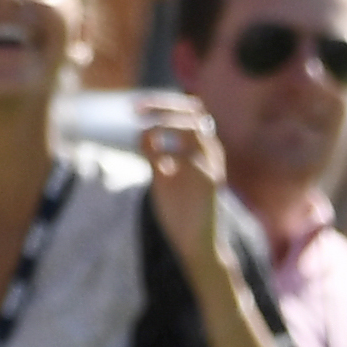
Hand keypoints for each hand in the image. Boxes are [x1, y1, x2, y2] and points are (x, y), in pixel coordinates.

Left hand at [130, 93, 237, 270]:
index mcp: (201, 150)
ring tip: (144, 128)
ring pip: (192, 128)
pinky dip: (164, 152)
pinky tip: (155, 165)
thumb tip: (144, 133)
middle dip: (162, 106)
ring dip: (165, 123)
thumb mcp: (164, 175)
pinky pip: (185, 155)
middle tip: (135, 108)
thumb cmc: (179, 210)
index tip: (137, 106)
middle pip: (192, 113)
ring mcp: (211, 166)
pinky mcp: (208, 182)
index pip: (189, 113)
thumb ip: (157, 153)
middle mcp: (210, 154)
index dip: (163, 104)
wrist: (195, 242)